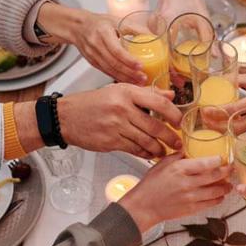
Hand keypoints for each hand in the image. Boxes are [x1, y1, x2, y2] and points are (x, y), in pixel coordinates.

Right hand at [14, 84, 182, 157]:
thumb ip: (147, 94)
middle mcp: (122, 108)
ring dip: (159, 148)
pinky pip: (134, 149)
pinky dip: (145, 154)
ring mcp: (116, 126)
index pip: (158, 103)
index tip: (179, 122)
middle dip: (170, 137)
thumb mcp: (119, 91)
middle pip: (155, 126)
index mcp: (126, 92)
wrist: (66, 117)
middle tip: (178, 143)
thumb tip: (170, 96)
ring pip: (146, 141)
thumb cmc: (94, 103)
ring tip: (165, 151)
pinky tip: (150, 154)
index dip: (173, 114)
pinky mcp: (110, 141)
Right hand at [36, 3, 146, 84]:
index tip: (140, 65)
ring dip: (125, 78)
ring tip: (139, 82)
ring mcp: (93, 56)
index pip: (116, 49)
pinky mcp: (93, 63)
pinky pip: (107, 72)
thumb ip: (135, 28)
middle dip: (130, 72)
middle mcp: (96, 45)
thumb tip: (154, 36)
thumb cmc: (99, 23)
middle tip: (143, 77)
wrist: (78, 27)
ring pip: (110, 70)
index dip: (128, 59)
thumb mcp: (117, 20)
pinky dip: (118, 78)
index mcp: (102, 33)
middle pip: (114, 63)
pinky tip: (128, 81)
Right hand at [119, 153, 232, 231]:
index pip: (205, 163)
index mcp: (180, 169)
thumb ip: (178, 156)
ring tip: (229, 184)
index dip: (218, 160)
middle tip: (232, 168)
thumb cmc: (151, 184)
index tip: (223, 158)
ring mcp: (190, 197)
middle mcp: (187, 183)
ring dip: (225, 187)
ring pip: (216, 191)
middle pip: (214, 176)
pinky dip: (218, 199)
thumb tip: (189, 149)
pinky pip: (210, 203)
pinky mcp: (191, 209)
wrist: (144, 206)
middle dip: (227, 172)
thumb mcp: (162, 164)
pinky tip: (220, 195)